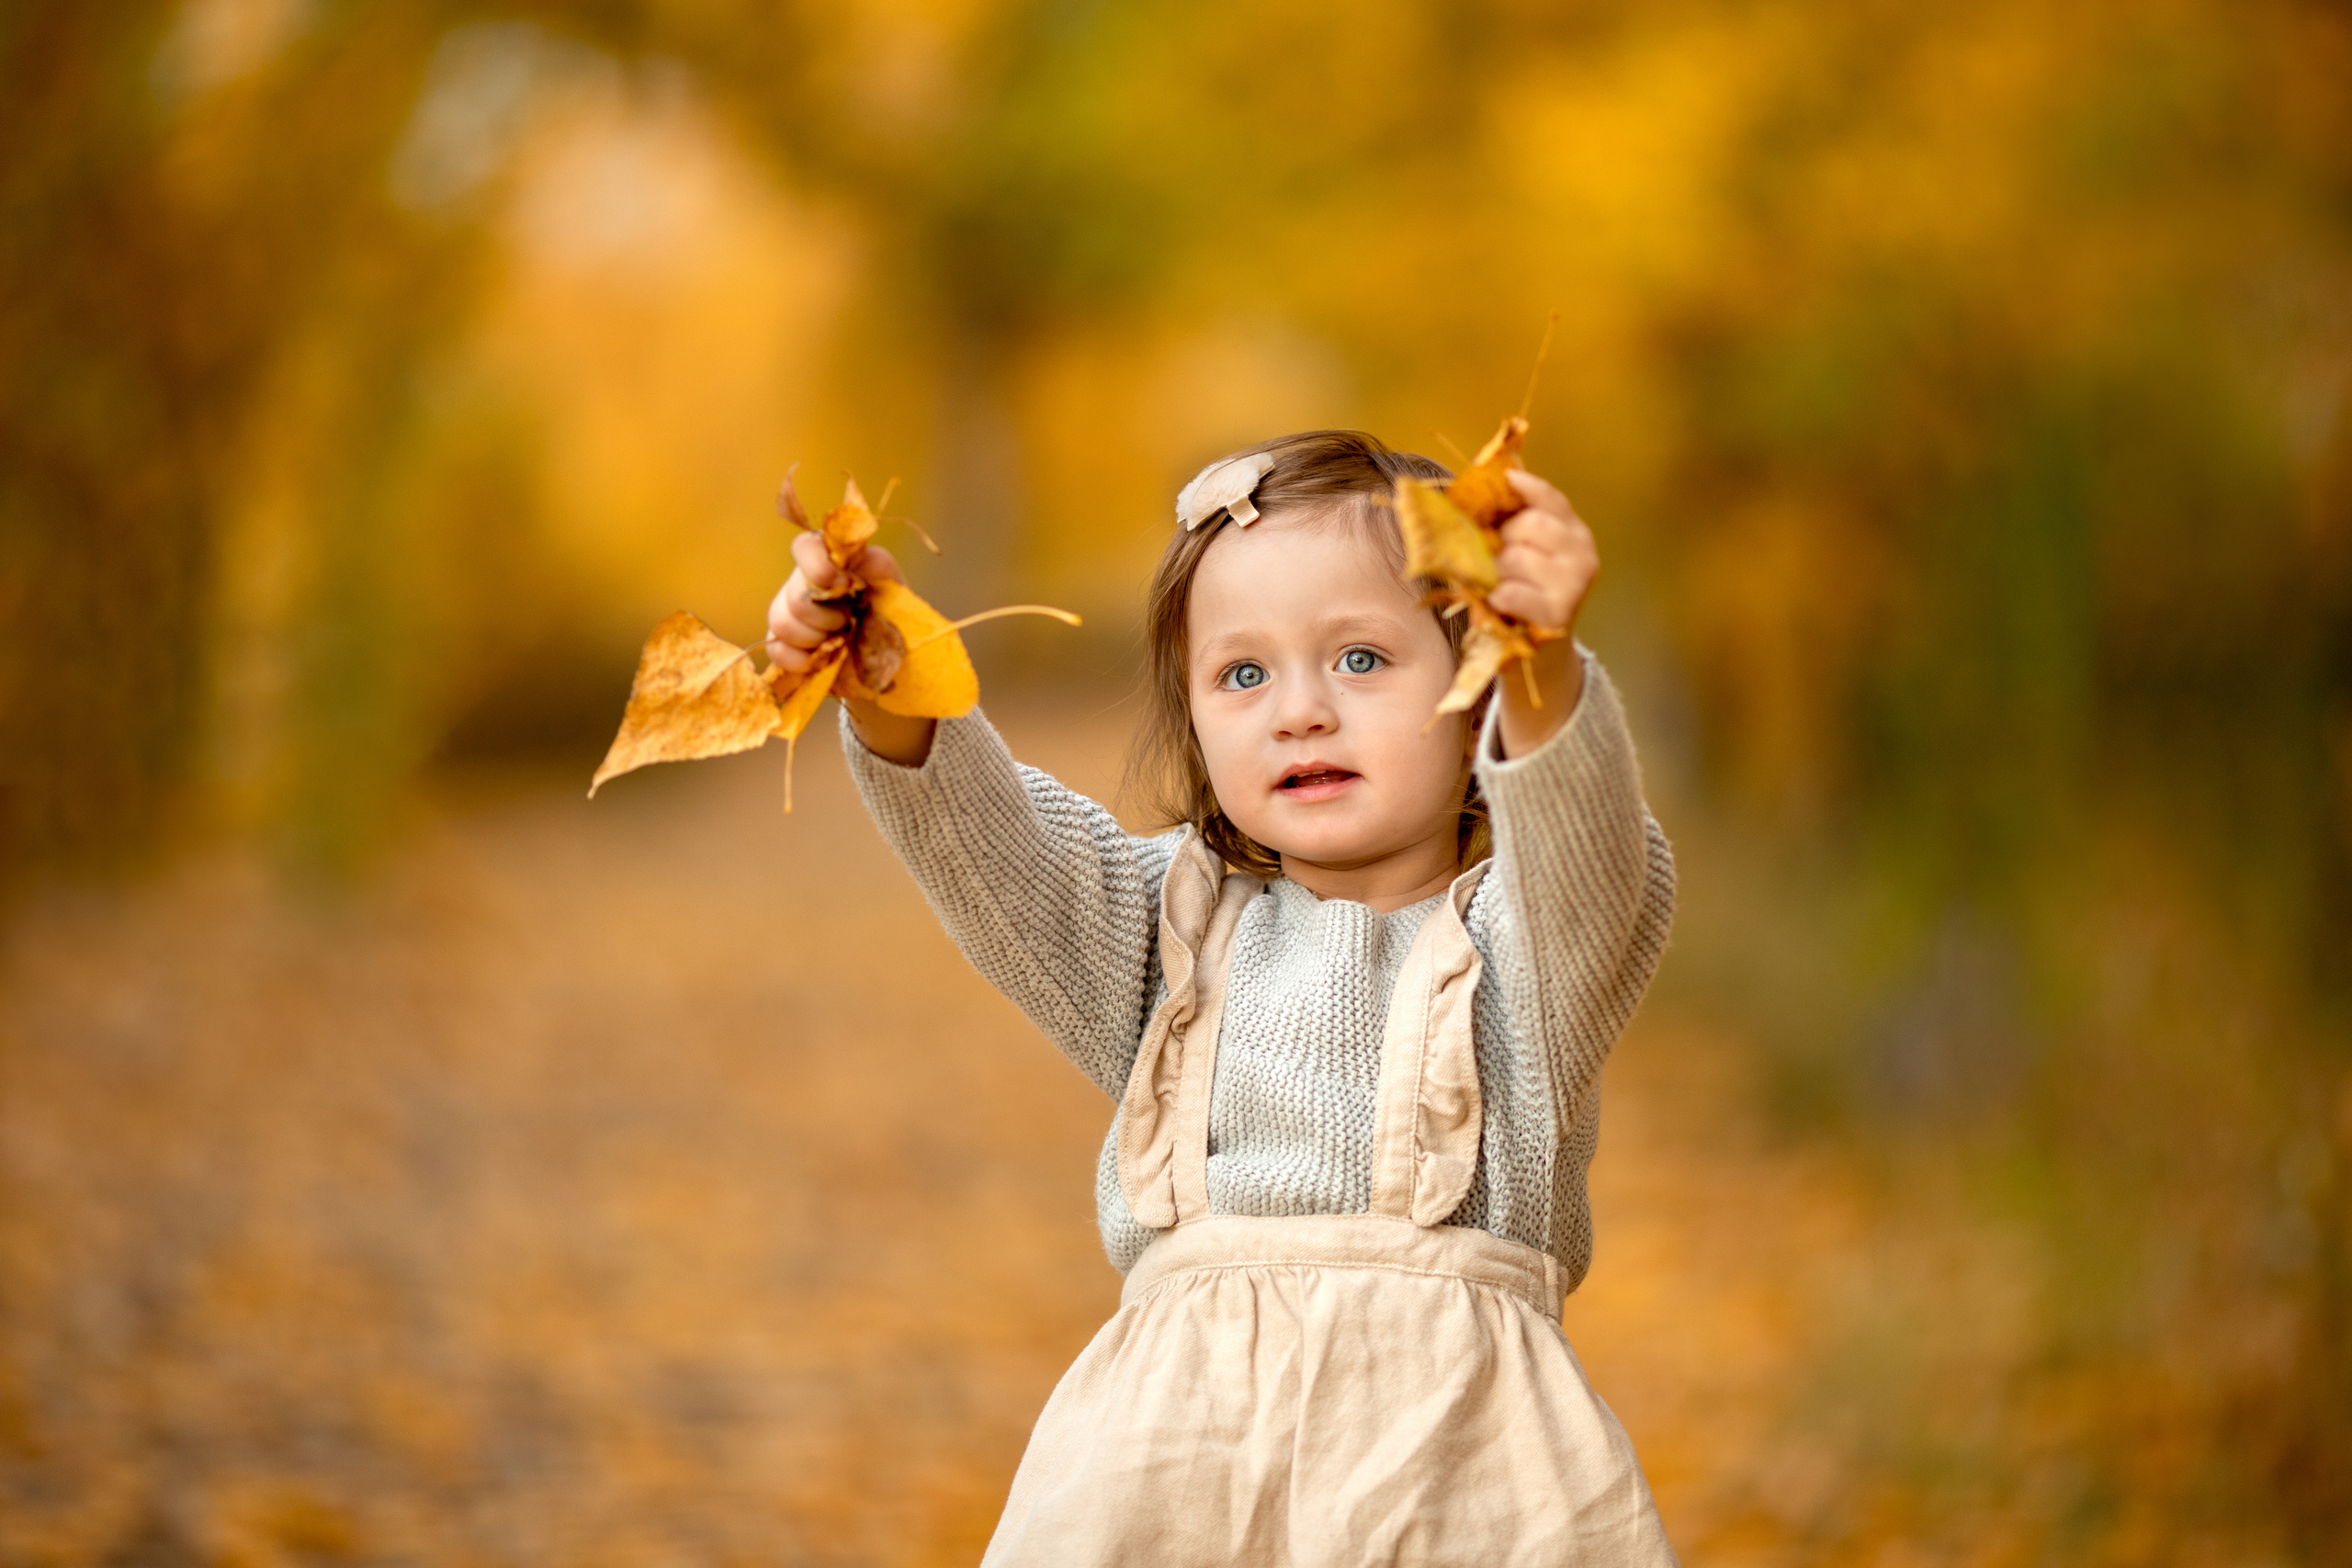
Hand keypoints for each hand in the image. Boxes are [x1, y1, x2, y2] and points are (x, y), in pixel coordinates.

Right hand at [765, 532, 903, 672]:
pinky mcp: (783, 643)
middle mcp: (801, 582)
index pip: (804, 546)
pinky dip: (800, 659)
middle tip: (850, 622)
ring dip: (816, 638)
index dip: (817, 567)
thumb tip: (843, 564)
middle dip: (828, 617)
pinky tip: (822, 658)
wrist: (891, 652)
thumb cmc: (890, 611)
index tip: (844, 585)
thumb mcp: (889, 582)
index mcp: (828, 560)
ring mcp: (788, 612)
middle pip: (795, 597)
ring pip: (782, 623)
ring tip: (839, 641)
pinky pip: (776, 650)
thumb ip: (871, 562)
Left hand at [1491, 468, 1595, 758]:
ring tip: (1499, 583)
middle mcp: (1581, 555)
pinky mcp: (1557, 613)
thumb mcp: (1525, 551)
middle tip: (1496, 556)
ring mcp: (1572, 585)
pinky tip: (1499, 602)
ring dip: (1495, 571)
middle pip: (1529, 524)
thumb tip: (1480, 490)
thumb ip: (1512, 522)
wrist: (1539, 646)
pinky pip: (1510, 592)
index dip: (1528, 487)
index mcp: (1575, 533)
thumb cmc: (1525, 590)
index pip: (1552, 499)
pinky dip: (1496, 596)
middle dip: (1502, 538)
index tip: (1506, 479)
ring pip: (1515, 557)